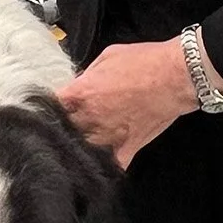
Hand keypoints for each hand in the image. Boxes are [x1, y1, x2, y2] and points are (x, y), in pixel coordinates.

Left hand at [56, 39, 198, 169]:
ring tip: (77, 142)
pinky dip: (103, 164)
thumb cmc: (144, 62)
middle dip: (60, 128)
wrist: (176, 76)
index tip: (46, 110)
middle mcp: (90, 118)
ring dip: (78, 146)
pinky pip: (110, 165)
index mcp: (81, 94)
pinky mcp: (128, 148)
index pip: (50, 107)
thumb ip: (87, 75)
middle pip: (62, 131)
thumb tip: (78, 84)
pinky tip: (99, 159)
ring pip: (80, 150)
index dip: (45, 109)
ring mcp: (108, 136)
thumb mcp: (106, 57)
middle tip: (63, 125)